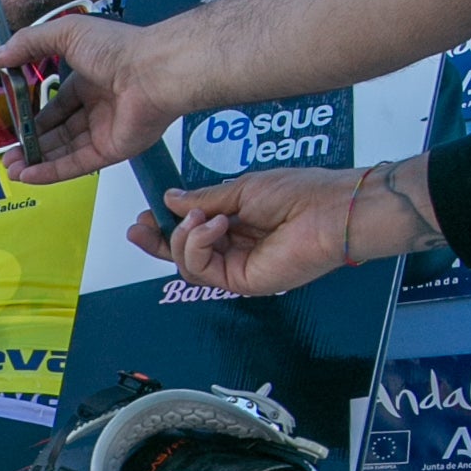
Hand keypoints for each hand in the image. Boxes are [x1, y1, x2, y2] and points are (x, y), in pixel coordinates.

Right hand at [14, 10, 189, 183]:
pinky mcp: (111, 151)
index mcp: (89, 79)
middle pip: (58, 132)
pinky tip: (28, 175)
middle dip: (32, 144)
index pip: (57, 105)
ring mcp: (104, 130)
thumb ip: (28, 44)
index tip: (12, 125)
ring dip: (36, 161)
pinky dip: (51, 172)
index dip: (34, 117)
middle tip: (7, 154)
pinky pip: (77, 165)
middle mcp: (97, 106)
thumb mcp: (65, 34)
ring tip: (10, 168)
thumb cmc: (118, 49)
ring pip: (64, 151)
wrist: (153, 72)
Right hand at [130, 155, 441, 296]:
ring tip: (203, 217)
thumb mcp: (242, 188)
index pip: (191, 231)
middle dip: (156, 240)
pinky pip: (201, 270)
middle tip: (139, 226)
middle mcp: (233, 248)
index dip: (164, 225)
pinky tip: (214, 226)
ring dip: (184, 238)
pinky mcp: (241, 282)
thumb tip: (171, 200)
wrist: (330, 211)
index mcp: (235, 223)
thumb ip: (204, 200)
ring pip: (186, 264)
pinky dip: (197, 246)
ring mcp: (236, 267)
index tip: (146, 212)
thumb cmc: (299, 193)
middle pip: (182, 254)